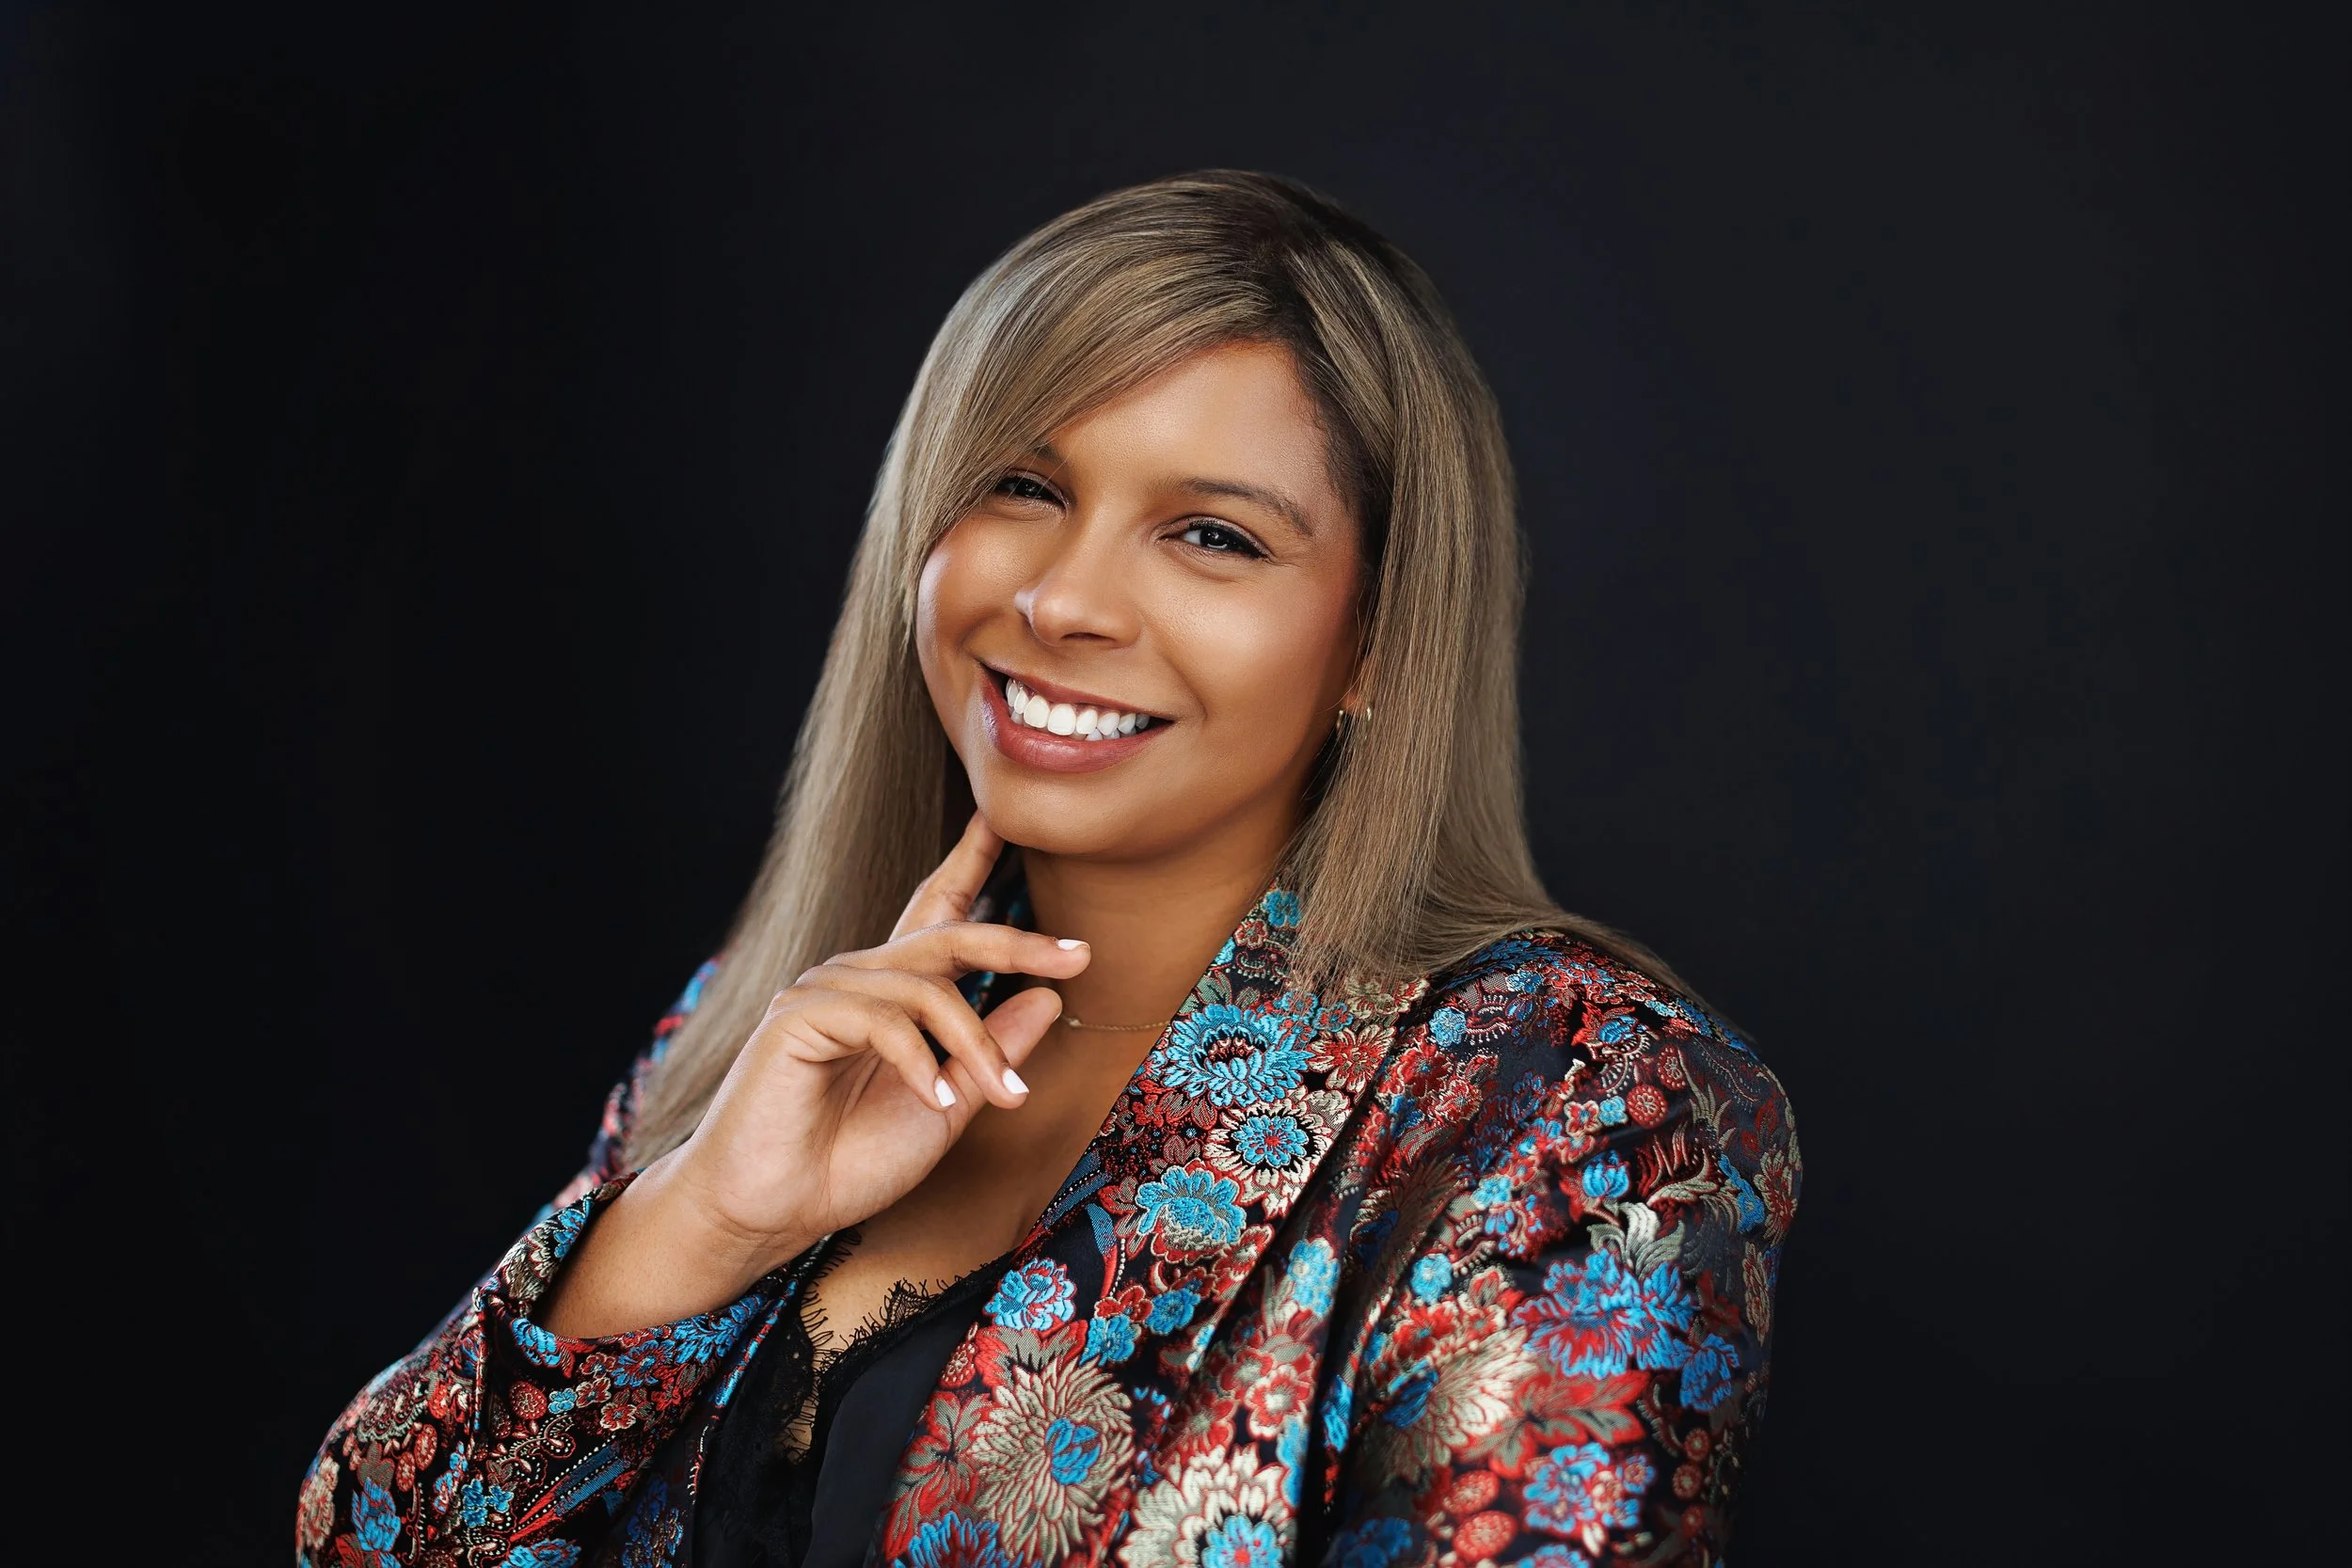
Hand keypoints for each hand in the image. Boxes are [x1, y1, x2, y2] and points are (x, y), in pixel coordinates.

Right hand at [543, 812, 1084, 1333]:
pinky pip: (884, 1019)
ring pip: (927, 989)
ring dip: (976, 1046)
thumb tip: (1047, 998)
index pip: (936, 915)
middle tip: (1075, 957)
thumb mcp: (947, 1106)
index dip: (969, 864)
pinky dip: (921, 1061)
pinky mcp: (799, 1016)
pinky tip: (936, 1099)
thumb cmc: (848, 1163)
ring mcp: (826, 992)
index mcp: (893, 997)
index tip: (1003, 822)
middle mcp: (859, 981)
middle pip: (948, 935)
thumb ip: (991, 1053)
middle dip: (1015, 942)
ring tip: (1004, 1097)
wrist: (770, 1211)